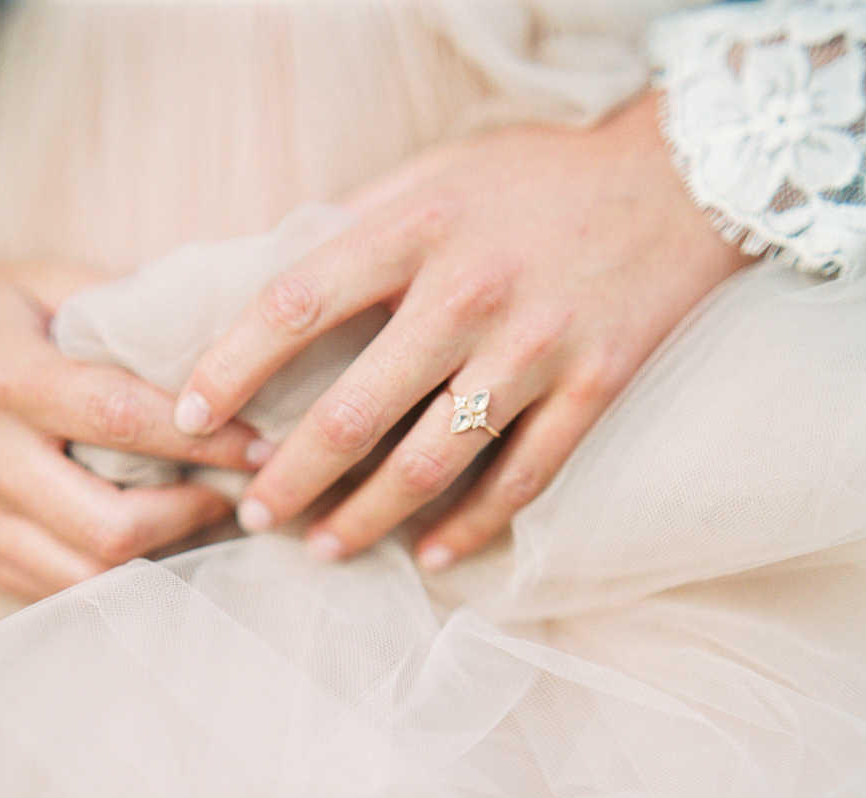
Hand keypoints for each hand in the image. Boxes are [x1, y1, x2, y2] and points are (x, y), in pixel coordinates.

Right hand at [0, 260, 253, 598]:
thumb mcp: (48, 283)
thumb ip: (128, 317)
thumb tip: (228, 349)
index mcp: (4, 376)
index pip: (123, 422)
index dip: (206, 443)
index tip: (263, 447)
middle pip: (110, 526)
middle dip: (190, 518)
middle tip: (233, 495)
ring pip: (86, 576)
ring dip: (159, 557)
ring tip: (197, 522)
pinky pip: (52, 589)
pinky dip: (111, 576)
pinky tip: (147, 544)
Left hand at [177, 91, 752, 567]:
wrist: (679, 182)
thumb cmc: (538, 178)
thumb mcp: (437, 173)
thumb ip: (359, 226)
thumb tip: (268, 281)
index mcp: (416, 230)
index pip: (295, 305)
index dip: (230, 366)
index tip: (186, 413)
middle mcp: (470, 293)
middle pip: (354, 411)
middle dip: (290, 475)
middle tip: (254, 513)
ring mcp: (536, 349)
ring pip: (430, 463)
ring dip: (365, 519)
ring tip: (322, 548)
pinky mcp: (593, 389)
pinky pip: (521, 481)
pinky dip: (470, 528)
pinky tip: (428, 556)